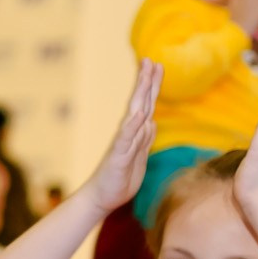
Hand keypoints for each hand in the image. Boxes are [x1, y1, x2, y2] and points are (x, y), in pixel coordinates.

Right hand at [77, 60, 160, 214]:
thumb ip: (144, 139)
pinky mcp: (118, 156)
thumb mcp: (139, 158)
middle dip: (146, 81)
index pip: (146, 105)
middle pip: (141, 103)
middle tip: (150, 60)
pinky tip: (137, 113)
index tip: (156, 65)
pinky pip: (126, 138)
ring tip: (145, 76)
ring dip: (141, 94)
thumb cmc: (119, 179)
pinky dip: (132, 125)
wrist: (101, 198)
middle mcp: (128, 134)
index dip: (151, 86)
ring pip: (135, 114)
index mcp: (135, 134)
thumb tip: (152, 122)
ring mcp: (123, 143)